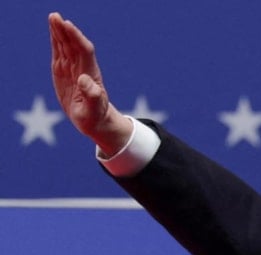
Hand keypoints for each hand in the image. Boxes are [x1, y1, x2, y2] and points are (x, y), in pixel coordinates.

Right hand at [49, 12, 131, 155]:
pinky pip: (60, 54)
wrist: (95, 120)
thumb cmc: (96, 117)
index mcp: (91, 75)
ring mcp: (73, 69)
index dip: (76, 38)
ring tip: (53, 17)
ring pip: (66, 47)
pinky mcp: (65, 73)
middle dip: (66, 31)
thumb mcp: (94, 110)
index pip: (84, 52)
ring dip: (60, 33)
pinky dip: (56, 42)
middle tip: (55, 16)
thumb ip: (92, 96)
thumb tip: (84, 79)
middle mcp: (82, 69)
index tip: (68, 26)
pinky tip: (53, 32)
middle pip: (74, 45)